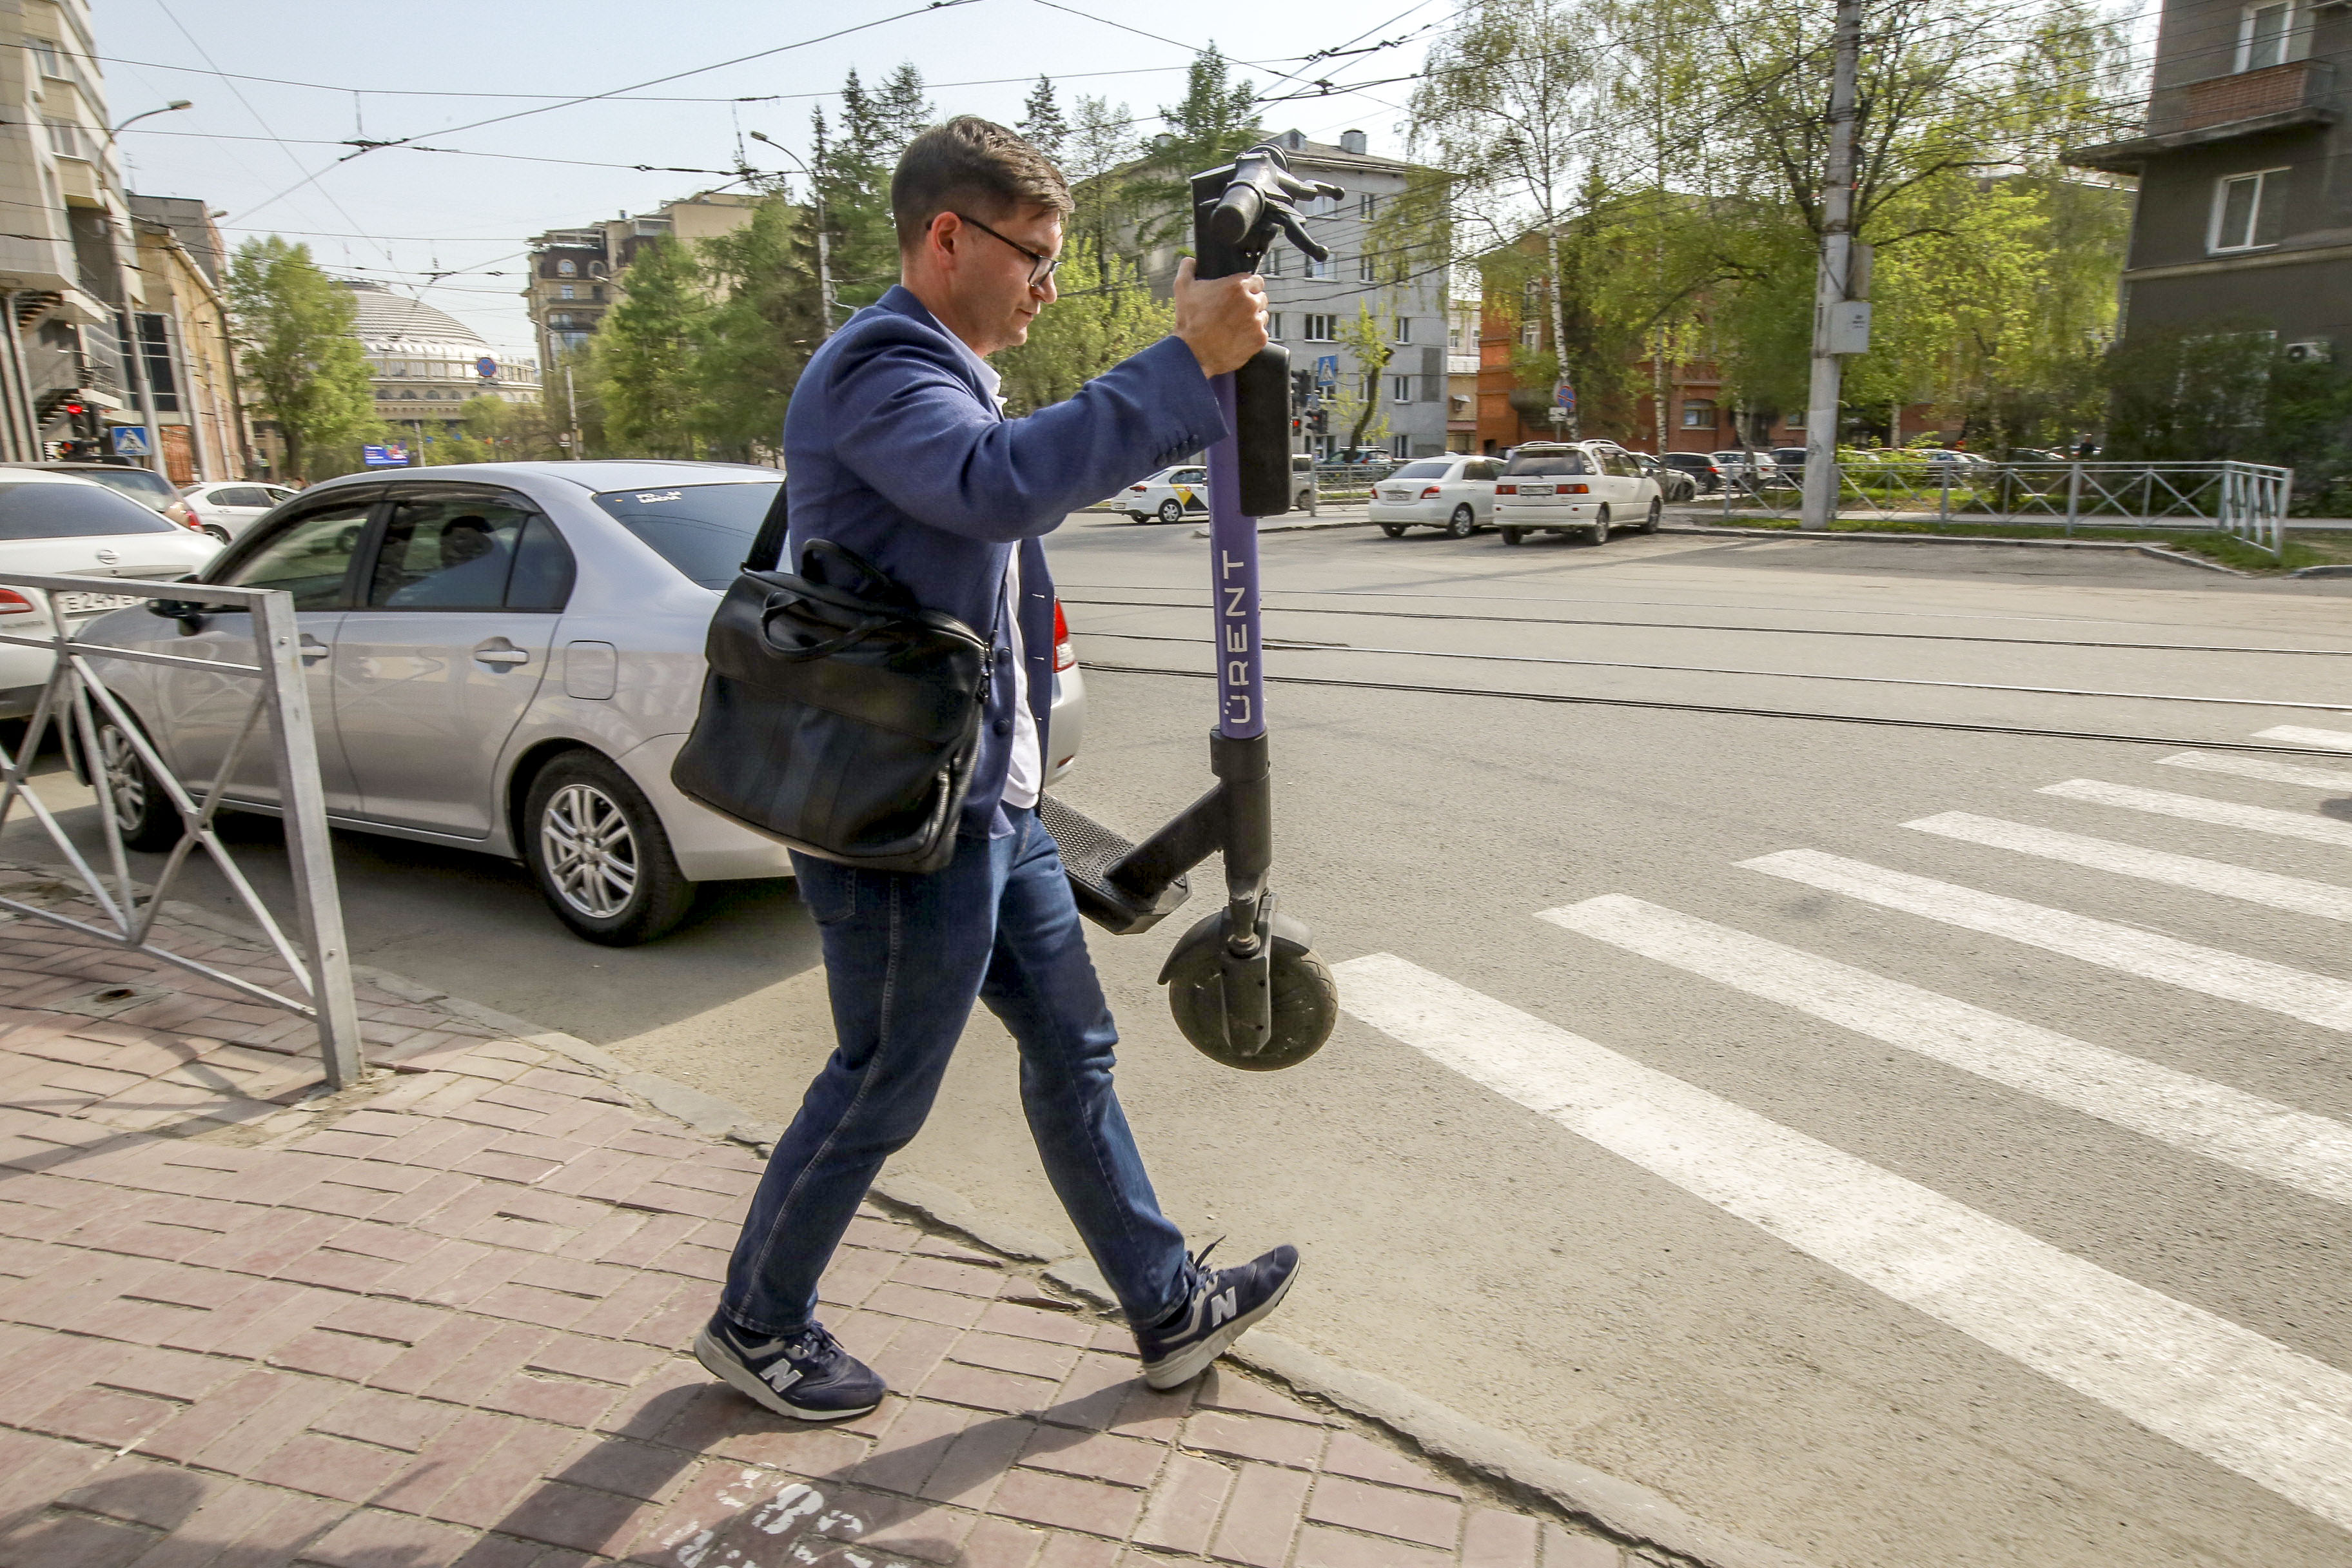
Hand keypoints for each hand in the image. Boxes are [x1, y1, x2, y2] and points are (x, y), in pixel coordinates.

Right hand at [1172, 257, 1267, 376]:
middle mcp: (1251, 302)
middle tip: (1235, 311)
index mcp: (1237, 286)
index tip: (1240, 293)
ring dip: (1253, 319)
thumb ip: (1188, 268)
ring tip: (1235, 326)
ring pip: (1262, 316)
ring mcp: (1257, 322)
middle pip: (1261, 297)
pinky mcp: (1259, 339)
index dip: (1248, 286)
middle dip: (1250, 302)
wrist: (1193, 354)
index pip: (1256, 280)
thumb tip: (1191, 261)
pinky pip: (1261, 333)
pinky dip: (1252, 336)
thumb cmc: (1189, 321)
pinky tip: (1238, 337)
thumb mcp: (1182, 288)